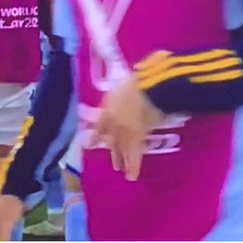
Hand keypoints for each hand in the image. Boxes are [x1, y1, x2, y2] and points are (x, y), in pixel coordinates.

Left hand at [92, 62, 166, 180]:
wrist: (152, 87)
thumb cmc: (146, 76)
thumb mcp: (138, 72)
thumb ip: (140, 72)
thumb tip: (147, 65)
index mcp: (111, 104)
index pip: (101, 122)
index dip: (96, 132)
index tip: (91, 141)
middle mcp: (113, 119)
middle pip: (110, 137)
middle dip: (111, 148)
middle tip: (111, 159)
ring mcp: (124, 129)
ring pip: (121, 148)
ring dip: (120, 159)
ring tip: (121, 171)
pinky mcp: (137, 138)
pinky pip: (135, 155)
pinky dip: (134, 166)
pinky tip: (132, 177)